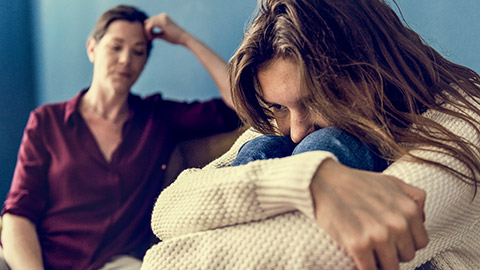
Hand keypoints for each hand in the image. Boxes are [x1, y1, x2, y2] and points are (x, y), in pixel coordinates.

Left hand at [144, 13, 188, 44]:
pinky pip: (150, 25)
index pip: (150, 21)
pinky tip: (152, 38)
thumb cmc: (175, 38)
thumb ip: (155, 33)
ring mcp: (162, 17)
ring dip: (147, 32)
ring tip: (151, 39)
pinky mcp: (162, 22)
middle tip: (150, 39)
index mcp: (163, 17)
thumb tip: (147, 34)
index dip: (148, 30)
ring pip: (147, 23)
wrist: (184, 38)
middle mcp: (162, 15)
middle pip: (147, 21)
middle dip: (146, 31)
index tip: (151, 38)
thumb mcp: (163, 35)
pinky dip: (148, 32)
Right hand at [310, 158, 428, 269]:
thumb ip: (413, 197)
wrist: (325, 180)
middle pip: (406, 256)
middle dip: (393, 251)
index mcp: (409, 209)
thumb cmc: (356, 182)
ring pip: (390, 267)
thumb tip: (422, 218)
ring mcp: (378, 235)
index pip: (420, 242)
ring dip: (379, 262)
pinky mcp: (358, 245)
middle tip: (377, 243)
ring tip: (368, 251)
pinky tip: (358, 258)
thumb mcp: (392, 182)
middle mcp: (398, 223)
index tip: (392, 239)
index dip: (405, 242)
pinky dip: (365, 267)